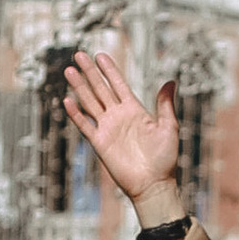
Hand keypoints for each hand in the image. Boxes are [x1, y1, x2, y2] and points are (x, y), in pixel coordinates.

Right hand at [62, 44, 181, 207]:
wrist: (153, 184)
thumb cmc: (165, 158)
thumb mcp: (169, 127)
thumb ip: (165, 104)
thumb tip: (171, 81)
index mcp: (135, 110)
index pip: (119, 85)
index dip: (109, 70)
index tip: (100, 55)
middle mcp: (119, 116)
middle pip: (100, 89)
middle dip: (90, 72)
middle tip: (79, 55)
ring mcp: (108, 129)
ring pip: (90, 102)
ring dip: (79, 87)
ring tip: (69, 71)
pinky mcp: (100, 143)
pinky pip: (85, 125)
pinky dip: (76, 114)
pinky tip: (67, 100)